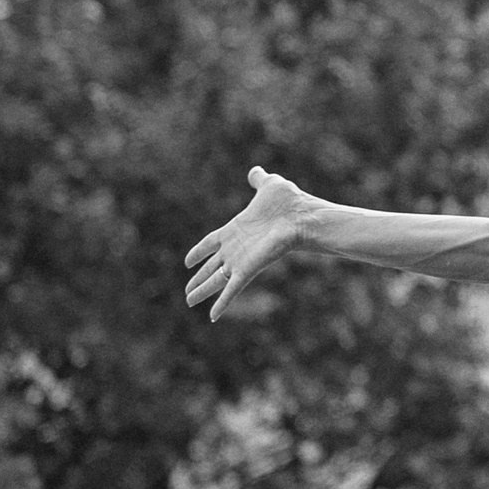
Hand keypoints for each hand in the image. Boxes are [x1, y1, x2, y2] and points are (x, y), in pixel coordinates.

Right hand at [185, 168, 316, 316]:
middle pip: (211, 267)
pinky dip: (222, 303)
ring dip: (202, 291)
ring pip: (216, 280)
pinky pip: (231, 289)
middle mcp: (236, 248)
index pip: (211, 242)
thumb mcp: (269, 186)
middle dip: (198, 279)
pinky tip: (212, 317)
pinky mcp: (248, 269)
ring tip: (188, 303)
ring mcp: (241, 260)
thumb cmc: (288, 202)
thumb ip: (260, 180)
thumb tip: (256, 171)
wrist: (301, 216)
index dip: (198, 251)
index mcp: (235, 229)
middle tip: (187, 292)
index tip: (187, 262)